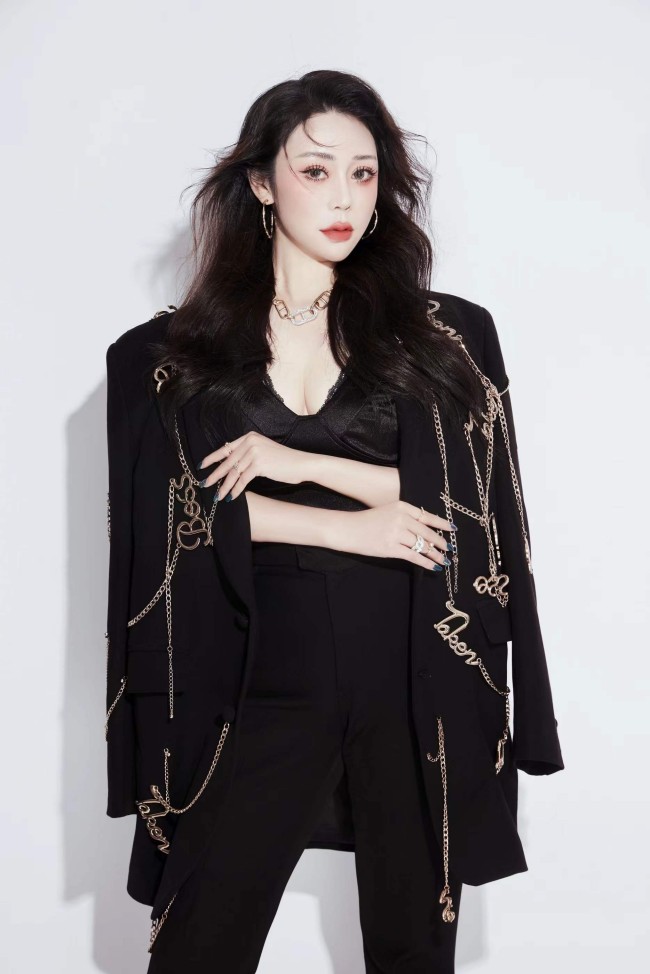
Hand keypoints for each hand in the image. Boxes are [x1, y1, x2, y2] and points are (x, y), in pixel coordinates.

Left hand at [198, 432, 308, 500]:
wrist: (302, 464)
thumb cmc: (284, 461)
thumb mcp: (263, 451)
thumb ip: (247, 454)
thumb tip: (230, 466)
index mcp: (249, 437)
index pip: (226, 448)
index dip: (212, 458)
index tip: (202, 466)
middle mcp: (250, 442)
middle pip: (227, 461)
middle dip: (214, 475)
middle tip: (203, 484)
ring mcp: (254, 452)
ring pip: (233, 473)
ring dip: (224, 486)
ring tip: (217, 496)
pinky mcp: (259, 464)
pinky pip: (243, 480)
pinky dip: (236, 490)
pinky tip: (232, 497)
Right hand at [337, 501, 455, 569]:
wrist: (348, 529)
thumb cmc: (368, 521)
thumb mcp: (388, 512)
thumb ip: (406, 518)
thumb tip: (428, 533)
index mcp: (402, 506)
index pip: (427, 516)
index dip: (441, 523)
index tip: (453, 529)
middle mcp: (401, 518)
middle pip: (427, 532)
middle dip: (441, 542)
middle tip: (450, 549)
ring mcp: (396, 533)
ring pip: (422, 545)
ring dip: (435, 554)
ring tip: (444, 560)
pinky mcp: (390, 548)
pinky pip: (413, 556)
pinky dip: (426, 563)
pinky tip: (434, 567)